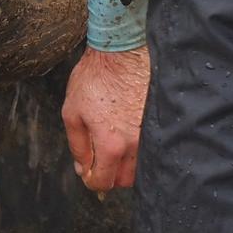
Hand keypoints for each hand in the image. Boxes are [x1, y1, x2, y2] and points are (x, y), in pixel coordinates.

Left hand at [62, 45, 148, 191]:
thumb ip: (77, 145)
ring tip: (113, 148)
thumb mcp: (72, 112)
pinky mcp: (160, 123)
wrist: (122, 51)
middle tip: (99, 160)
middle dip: (109, 175)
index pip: (103, 182)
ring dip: (126, 165)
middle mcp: (135, 145)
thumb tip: (82, 167)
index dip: (91, 180)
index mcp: (111, 144)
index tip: (87, 171)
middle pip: (124, 180)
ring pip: (140, 168)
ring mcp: (151, 134)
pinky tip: (128, 136)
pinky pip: (151, 148)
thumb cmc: (94, 77)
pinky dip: (139, 151)